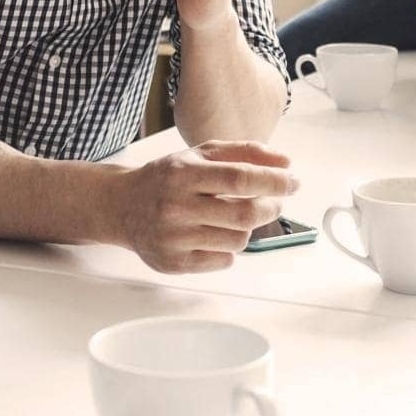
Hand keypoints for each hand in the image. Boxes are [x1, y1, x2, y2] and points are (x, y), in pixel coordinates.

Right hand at [108, 140, 296, 273]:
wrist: (121, 206)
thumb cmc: (167, 178)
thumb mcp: (200, 154)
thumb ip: (244, 152)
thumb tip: (285, 160)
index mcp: (183, 173)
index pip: (240, 178)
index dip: (274, 180)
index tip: (293, 181)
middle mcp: (176, 206)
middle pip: (245, 214)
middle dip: (271, 207)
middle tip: (275, 201)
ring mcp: (173, 238)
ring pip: (238, 240)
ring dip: (248, 228)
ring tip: (234, 216)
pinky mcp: (173, 263)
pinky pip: (223, 261)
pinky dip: (229, 248)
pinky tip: (213, 234)